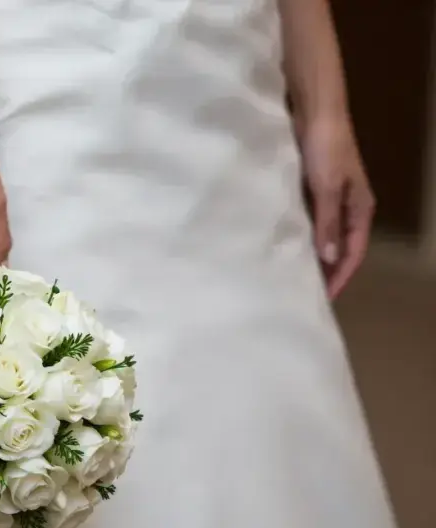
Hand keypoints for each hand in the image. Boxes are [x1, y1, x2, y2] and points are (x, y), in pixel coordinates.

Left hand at [297, 115, 374, 298]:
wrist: (315, 110)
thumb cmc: (325, 147)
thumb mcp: (327, 187)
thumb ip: (328, 223)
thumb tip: (330, 258)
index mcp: (360, 207)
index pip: (354, 251)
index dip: (340, 275)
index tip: (324, 298)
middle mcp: (348, 205)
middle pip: (341, 246)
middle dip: (328, 269)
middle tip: (307, 293)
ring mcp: (330, 196)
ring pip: (324, 234)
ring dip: (313, 253)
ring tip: (294, 275)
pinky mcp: (312, 187)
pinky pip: (309, 219)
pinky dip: (301, 234)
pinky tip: (286, 244)